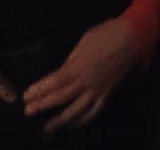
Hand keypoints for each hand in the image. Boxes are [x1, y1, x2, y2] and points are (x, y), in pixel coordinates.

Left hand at [22, 16, 137, 131]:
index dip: (39, 90)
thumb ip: (71, 59)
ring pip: (76, 111)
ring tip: (47, 126)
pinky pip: (94, 112)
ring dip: (60, 120)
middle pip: (61, 98)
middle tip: (28, 112)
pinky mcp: (108, 94)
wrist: (132, 37)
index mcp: (79, 65)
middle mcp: (86, 81)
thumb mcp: (84, 40)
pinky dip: (82, 121)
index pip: (55, 81)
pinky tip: (73, 125)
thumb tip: (62, 71)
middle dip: (43, 106)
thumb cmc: (107, 33)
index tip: (26, 96)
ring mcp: (98, 90)